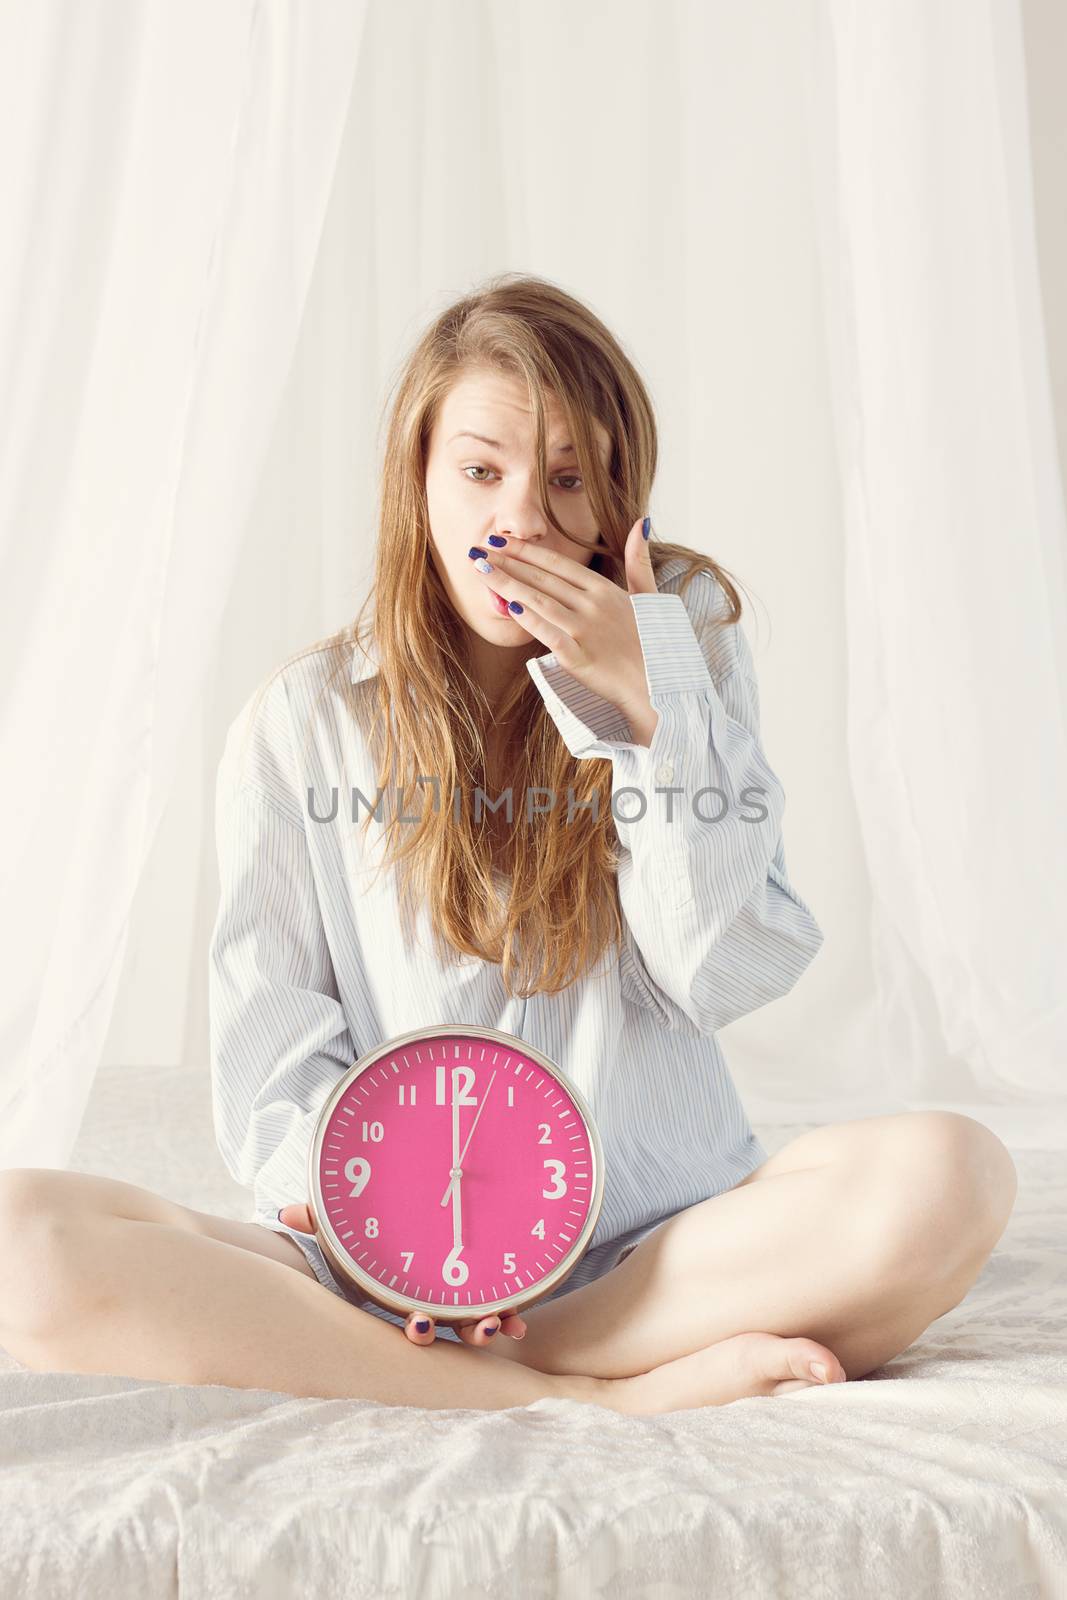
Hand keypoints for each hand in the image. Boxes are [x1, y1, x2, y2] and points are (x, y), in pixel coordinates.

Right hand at [276, 1203, 527, 1347]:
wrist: (421, 1208)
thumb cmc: (372, 1236)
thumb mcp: (348, 1231)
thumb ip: (322, 1221)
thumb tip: (287, 1212)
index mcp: (398, 1296)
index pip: (409, 1319)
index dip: (417, 1328)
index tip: (419, 1325)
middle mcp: (429, 1306)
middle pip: (450, 1330)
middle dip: (463, 1334)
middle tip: (480, 1326)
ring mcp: (458, 1299)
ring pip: (475, 1325)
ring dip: (487, 1329)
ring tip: (499, 1322)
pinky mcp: (486, 1284)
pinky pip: (501, 1302)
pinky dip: (512, 1311)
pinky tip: (519, 1317)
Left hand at [469, 514, 658, 727]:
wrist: (659, 686)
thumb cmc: (653, 643)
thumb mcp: (649, 596)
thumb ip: (639, 560)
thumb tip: (641, 522)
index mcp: (605, 590)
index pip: (558, 564)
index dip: (526, 551)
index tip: (500, 540)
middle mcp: (593, 606)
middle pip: (542, 579)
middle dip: (507, 562)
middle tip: (477, 550)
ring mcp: (585, 631)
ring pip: (539, 601)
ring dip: (507, 584)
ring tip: (480, 570)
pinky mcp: (579, 658)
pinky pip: (548, 634)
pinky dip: (528, 619)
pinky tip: (506, 607)